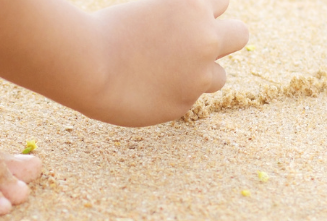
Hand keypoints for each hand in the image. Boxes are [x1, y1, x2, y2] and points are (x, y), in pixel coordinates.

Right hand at [85, 0, 247, 125]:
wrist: (86, 66)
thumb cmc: (103, 32)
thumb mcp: (144, 9)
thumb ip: (176, 20)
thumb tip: (185, 35)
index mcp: (192, 6)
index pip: (222, 2)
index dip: (202, 12)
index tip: (183, 21)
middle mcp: (204, 38)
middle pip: (240, 35)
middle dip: (222, 39)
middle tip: (196, 46)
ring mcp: (197, 74)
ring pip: (219, 76)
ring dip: (200, 73)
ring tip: (163, 72)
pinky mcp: (184, 103)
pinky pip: (187, 98)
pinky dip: (171, 94)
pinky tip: (143, 88)